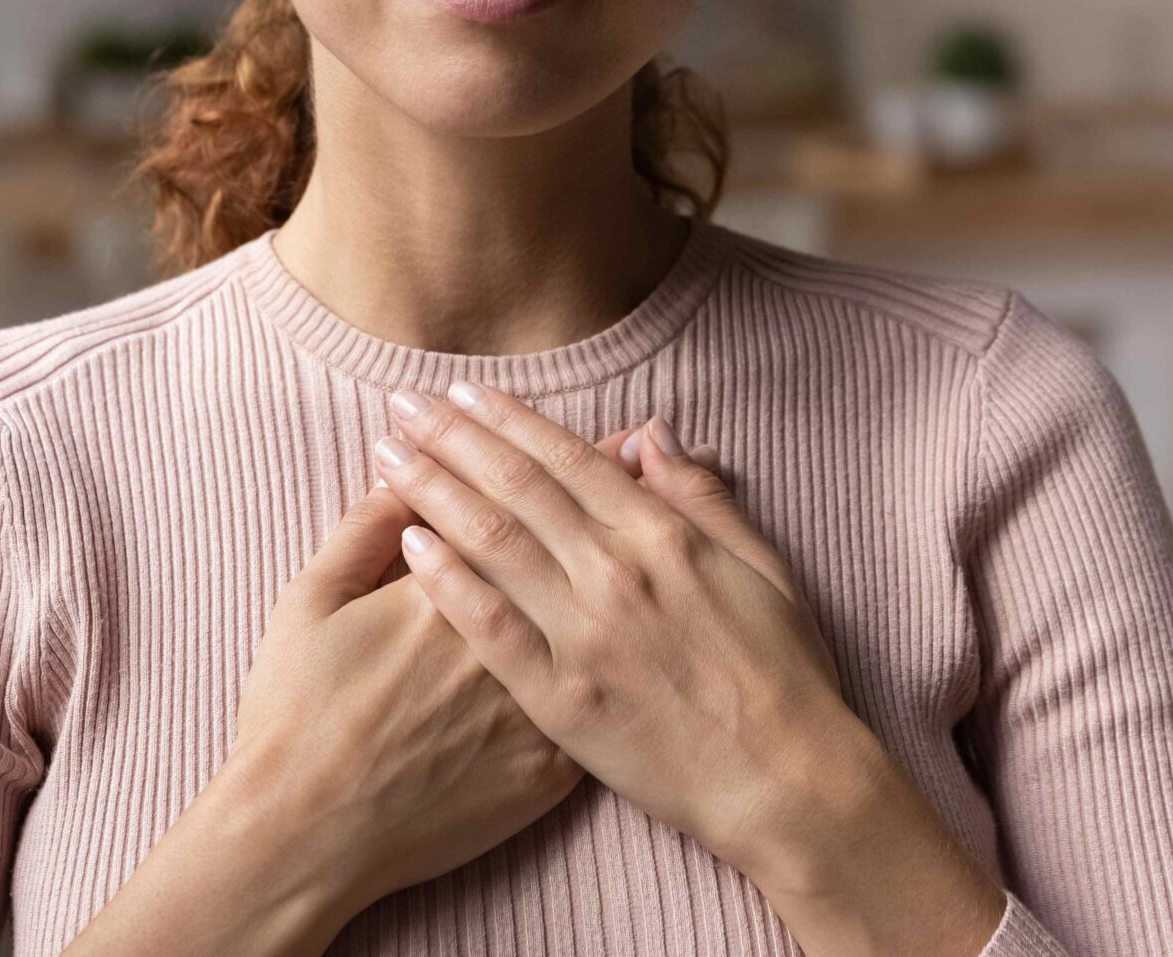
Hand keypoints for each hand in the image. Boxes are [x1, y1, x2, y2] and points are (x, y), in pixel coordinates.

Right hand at [217, 420, 666, 923]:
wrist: (308, 837)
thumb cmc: (295, 714)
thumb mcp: (309, 601)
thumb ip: (363, 529)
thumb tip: (407, 473)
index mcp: (454, 587)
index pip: (526, 504)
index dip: (570, 461)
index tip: (608, 429)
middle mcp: (511, 640)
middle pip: (580, 553)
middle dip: (618, 495)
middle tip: (649, 445)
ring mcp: (538, 708)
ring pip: (607, 624)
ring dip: (639, 566)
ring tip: (666, 520)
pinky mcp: (550, 771)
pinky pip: (606, 708)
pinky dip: (635, 659)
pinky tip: (651, 629)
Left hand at [371, 384, 854, 871]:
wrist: (786, 781)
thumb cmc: (783, 674)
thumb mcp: (761, 565)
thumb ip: (699, 495)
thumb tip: (650, 432)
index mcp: (664, 536)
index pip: (568, 458)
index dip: (508, 419)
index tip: (461, 391)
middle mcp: (615, 573)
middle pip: (516, 486)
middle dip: (452, 438)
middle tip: (401, 404)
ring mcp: (584, 635)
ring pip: (493, 543)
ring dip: (434, 491)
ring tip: (387, 456)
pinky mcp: (560, 700)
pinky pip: (491, 629)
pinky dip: (449, 582)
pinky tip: (409, 547)